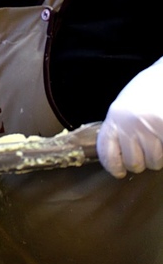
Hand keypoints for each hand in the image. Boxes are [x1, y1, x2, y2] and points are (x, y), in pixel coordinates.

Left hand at [97, 57, 162, 177]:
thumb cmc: (146, 91)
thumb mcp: (124, 107)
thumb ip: (119, 129)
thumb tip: (117, 157)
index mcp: (114, 118)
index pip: (106, 153)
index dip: (113, 166)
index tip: (119, 171)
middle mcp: (129, 124)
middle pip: (133, 163)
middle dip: (142, 161)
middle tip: (146, 148)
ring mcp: (150, 128)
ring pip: (153, 162)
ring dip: (158, 156)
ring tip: (158, 137)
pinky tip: (162, 135)